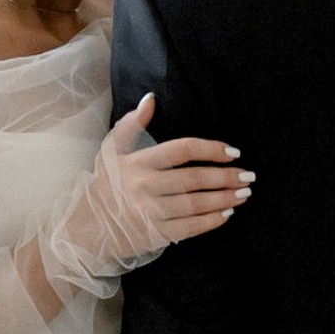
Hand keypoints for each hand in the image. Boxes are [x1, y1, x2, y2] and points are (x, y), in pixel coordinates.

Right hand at [50, 95, 250, 279]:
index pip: (182, 150)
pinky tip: (226, 214)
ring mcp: (150, 212)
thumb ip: (132, 125)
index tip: (233, 152)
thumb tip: (151, 98)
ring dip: (224, 199)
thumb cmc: (104, 186)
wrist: (86, 229)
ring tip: (244, 194)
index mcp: (138, 162)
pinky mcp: (155, 234)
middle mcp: (145, 186)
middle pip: (194, 179)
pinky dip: (211, 221)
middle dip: (225, 176)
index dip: (211, 149)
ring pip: (196, 204)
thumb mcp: (110, 151)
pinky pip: (190, 228)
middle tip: (248, 175)